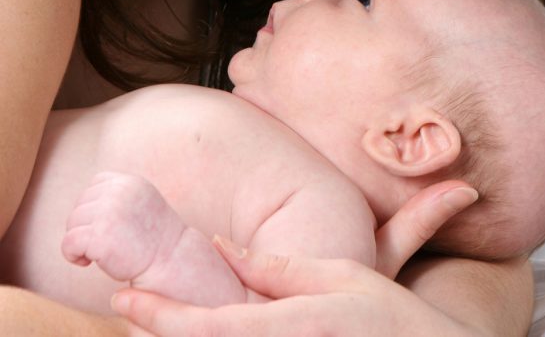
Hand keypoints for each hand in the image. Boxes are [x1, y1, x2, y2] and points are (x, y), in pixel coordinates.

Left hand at [111, 181, 477, 336]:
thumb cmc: (389, 318)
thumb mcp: (340, 277)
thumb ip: (276, 268)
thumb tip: (221, 248)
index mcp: (289, 327)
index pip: (204, 328)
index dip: (158, 316)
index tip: (124, 299)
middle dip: (160, 334)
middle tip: (134, 308)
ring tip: (163, 316)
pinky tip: (205, 329)